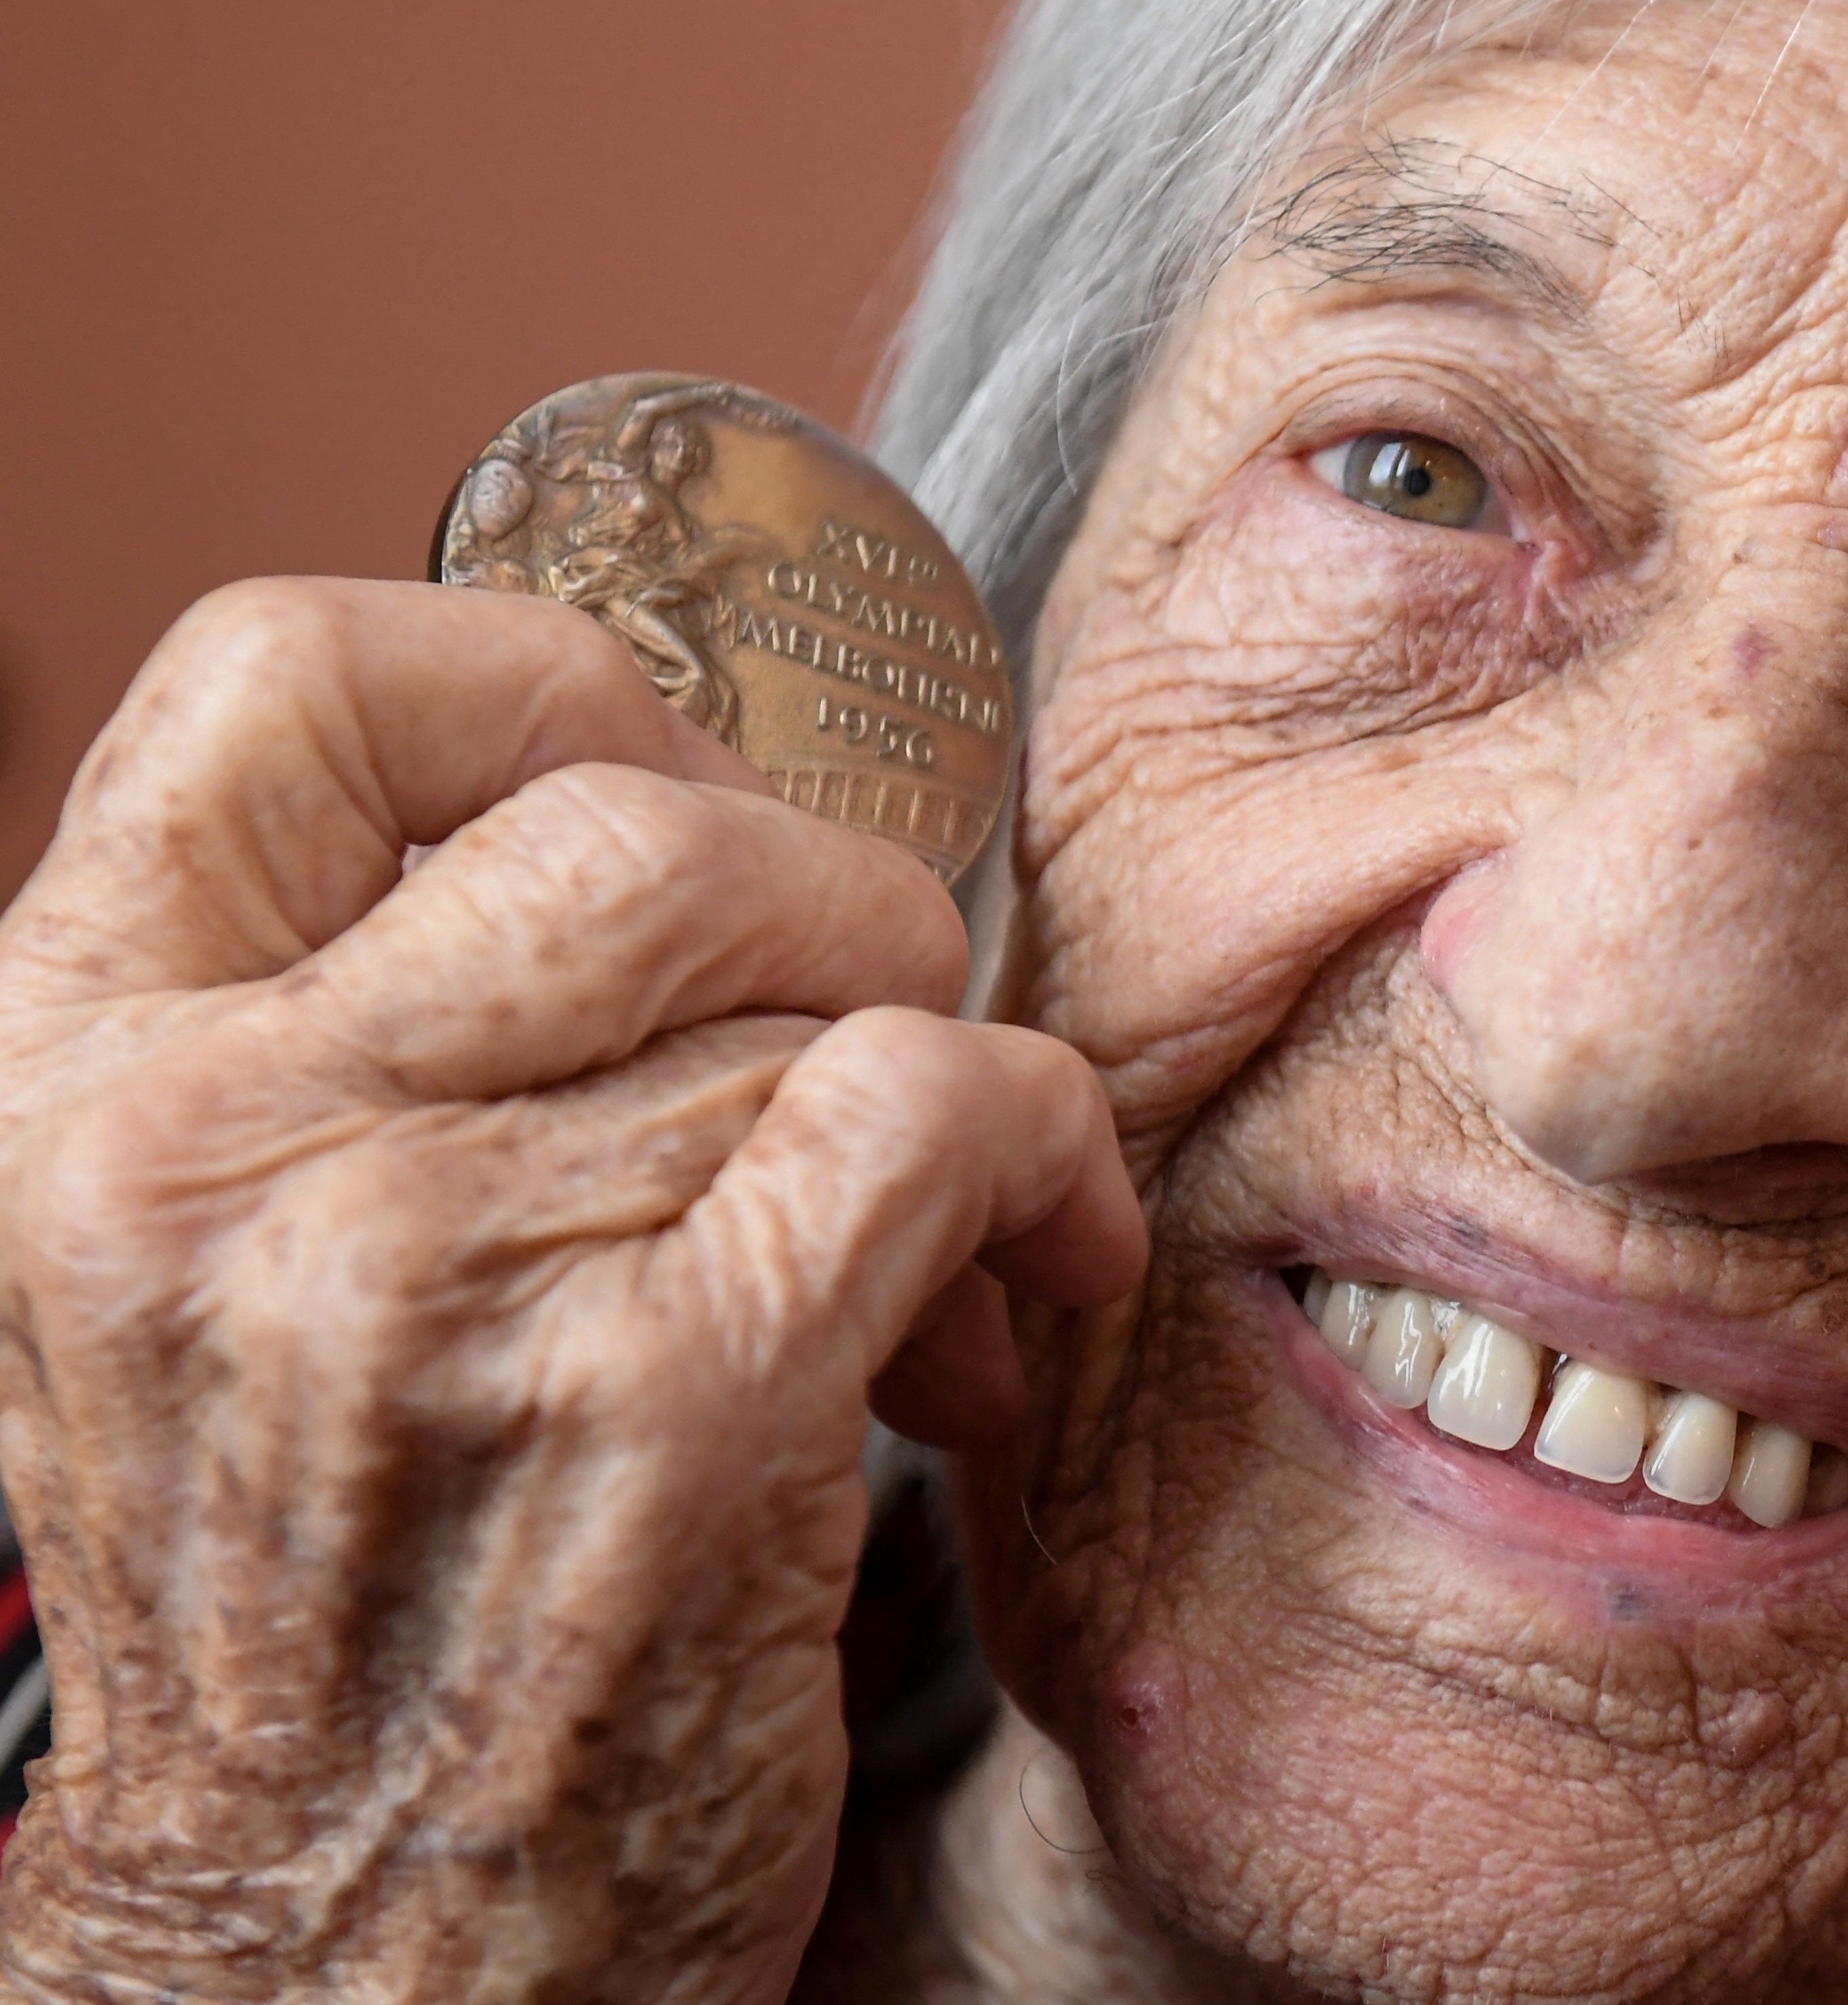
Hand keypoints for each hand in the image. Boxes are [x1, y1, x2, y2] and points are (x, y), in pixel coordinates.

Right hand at [0, 581, 1142, 2004]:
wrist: (316, 1970)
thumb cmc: (331, 1595)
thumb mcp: (228, 1265)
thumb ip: (369, 1029)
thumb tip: (687, 811)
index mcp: (72, 1074)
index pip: (291, 675)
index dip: (543, 681)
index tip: (679, 792)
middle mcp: (216, 1154)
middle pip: (636, 819)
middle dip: (832, 902)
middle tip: (874, 1024)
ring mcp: (433, 1275)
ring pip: (825, 997)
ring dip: (948, 1101)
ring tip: (937, 1256)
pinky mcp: (665, 1399)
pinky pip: (938, 1112)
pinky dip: (1046, 1161)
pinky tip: (1033, 1273)